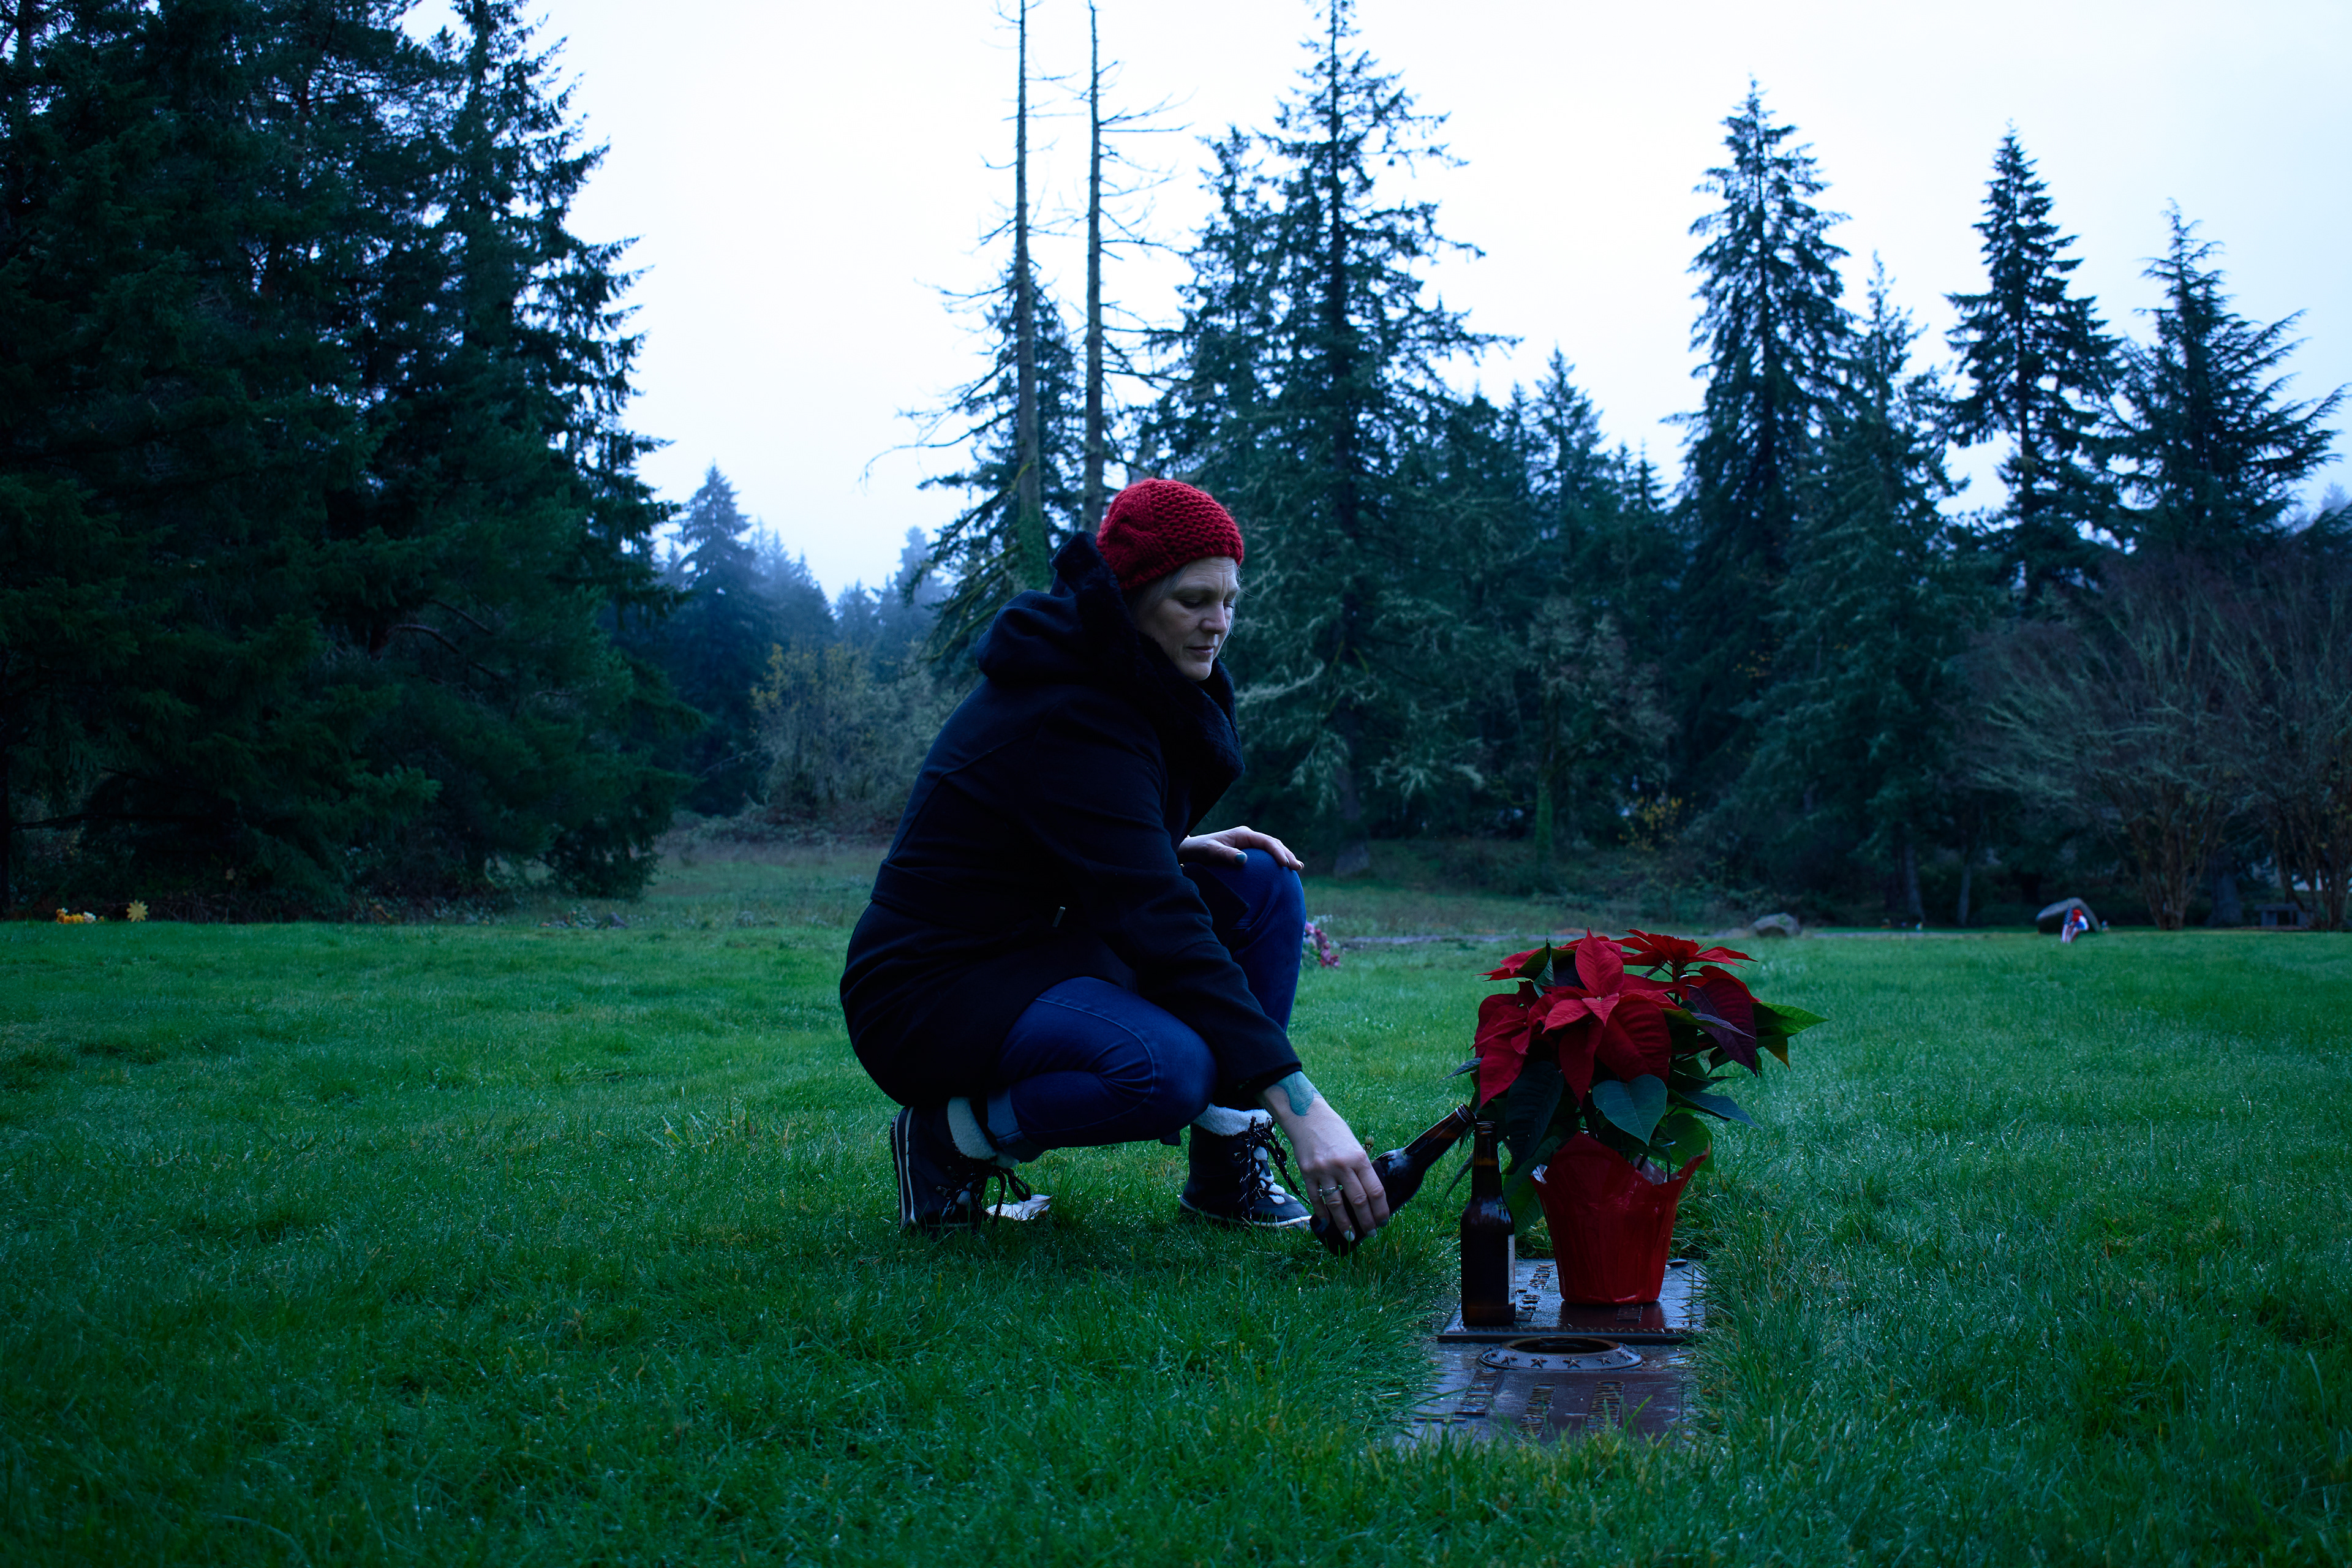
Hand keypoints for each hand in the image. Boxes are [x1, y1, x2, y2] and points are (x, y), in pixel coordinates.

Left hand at [1178, 825, 1303, 870]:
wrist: (1190, 851)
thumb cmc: (1198, 851)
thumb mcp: (1210, 852)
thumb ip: (1225, 855)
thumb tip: (1244, 859)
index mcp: (1243, 834)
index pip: (1266, 841)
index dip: (1278, 852)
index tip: (1285, 864)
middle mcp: (1248, 837)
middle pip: (1273, 843)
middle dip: (1286, 854)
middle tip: (1297, 867)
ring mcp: (1248, 844)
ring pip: (1271, 849)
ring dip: (1284, 856)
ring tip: (1296, 867)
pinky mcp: (1247, 852)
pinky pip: (1265, 856)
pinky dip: (1276, 861)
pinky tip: (1283, 870)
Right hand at [1261, 1087, 1388, 1240]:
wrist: (1307, 1116)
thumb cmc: (1335, 1131)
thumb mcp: (1354, 1146)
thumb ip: (1361, 1169)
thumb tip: (1369, 1196)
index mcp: (1359, 1158)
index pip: (1375, 1191)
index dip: (1381, 1210)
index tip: (1383, 1221)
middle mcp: (1342, 1165)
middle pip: (1358, 1201)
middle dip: (1366, 1221)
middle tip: (1371, 1233)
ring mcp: (1323, 1170)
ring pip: (1336, 1204)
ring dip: (1344, 1223)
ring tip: (1350, 1236)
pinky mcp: (1307, 1172)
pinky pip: (1316, 1198)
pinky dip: (1322, 1213)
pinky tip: (1328, 1222)